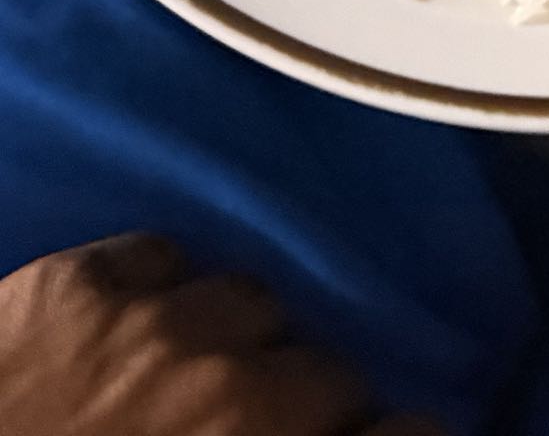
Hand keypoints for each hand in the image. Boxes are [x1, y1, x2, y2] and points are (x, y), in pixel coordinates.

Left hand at [0, 233, 442, 435]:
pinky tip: (140, 326)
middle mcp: (230, 393)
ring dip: (240, 338)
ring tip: (209, 367)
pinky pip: (159, 258)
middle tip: (285, 429)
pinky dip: (160, 291)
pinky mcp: (72, 285)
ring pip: (251, 297)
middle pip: (331, 369)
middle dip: (317, 401)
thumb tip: (349, 434)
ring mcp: (149, 329)